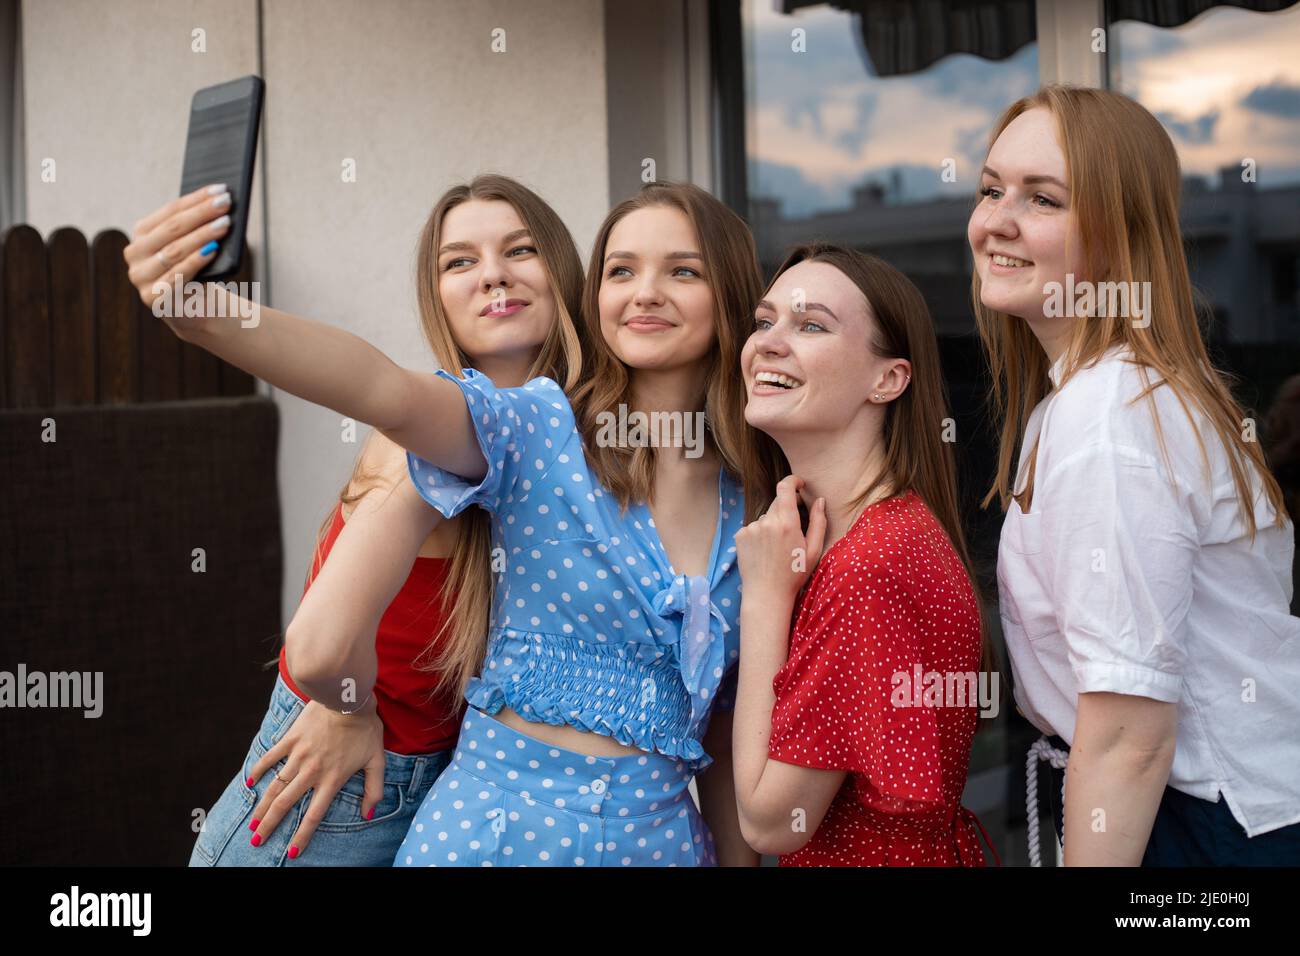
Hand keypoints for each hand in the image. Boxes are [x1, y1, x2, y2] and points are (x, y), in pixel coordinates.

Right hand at [122, 184, 232, 331]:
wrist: (198, 310)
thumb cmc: (199, 272)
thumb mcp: (195, 245)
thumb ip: (197, 226)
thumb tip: (218, 200)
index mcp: (142, 234)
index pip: (170, 211)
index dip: (196, 199)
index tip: (221, 189)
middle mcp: (135, 253)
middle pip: (172, 229)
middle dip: (201, 213)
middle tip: (226, 203)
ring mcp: (140, 277)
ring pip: (174, 250)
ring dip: (202, 235)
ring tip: (225, 223)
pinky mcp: (152, 298)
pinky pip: (177, 274)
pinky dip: (196, 260)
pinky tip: (213, 249)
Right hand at [246, 699, 385, 859]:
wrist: (348, 699)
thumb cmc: (365, 729)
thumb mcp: (377, 760)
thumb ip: (374, 789)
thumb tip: (369, 814)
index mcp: (331, 780)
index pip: (313, 816)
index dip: (302, 837)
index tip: (292, 853)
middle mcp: (311, 772)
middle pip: (285, 805)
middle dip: (269, 826)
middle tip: (256, 841)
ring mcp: (298, 755)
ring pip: (275, 786)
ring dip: (262, 805)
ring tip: (252, 822)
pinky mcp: (291, 739)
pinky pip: (271, 757)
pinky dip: (259, 769)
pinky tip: (250, 782)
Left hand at [734, 475, 827, 611]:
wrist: (766, 594)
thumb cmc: (794, 574)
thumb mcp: (814, 550)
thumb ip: (818, 522)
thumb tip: (819, 500)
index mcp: (787, 524)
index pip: (785, 488)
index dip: (792, 481)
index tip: (798, 484)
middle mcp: (767, 522)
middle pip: (777, 503)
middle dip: (786, 511)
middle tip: (791, 533)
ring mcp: (751, 528)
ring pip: (766, 516)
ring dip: (772, 524)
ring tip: (776, 548)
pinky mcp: (740, 535)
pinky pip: (753, 527)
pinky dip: (760, 534)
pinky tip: (764, 551)